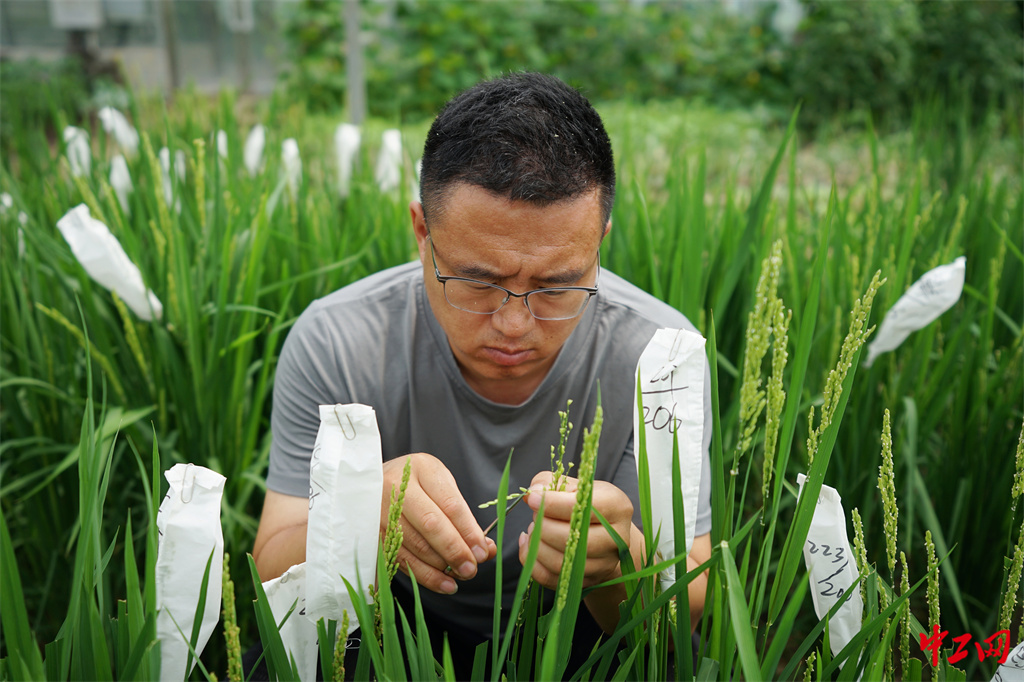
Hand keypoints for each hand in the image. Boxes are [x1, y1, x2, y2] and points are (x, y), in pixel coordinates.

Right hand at [381, 453, 496, 594]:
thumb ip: (463, 517)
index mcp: (422, 468)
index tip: (482, 551)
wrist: (373, 483)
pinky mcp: (373, 532)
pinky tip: (443, 583)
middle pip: (431, 524)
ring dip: (440, 566)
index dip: (468, 531)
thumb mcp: (442, 488)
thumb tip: (485, 550)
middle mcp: (397, 486)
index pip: (450, 504)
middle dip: (455, 551)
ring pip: (415, 544)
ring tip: (459, 576)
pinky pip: (401, 558)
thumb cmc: (418, 485)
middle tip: (471, 568)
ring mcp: (380, 509)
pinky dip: (424, 574)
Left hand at [517, 471, 633, 589]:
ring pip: (561, 563)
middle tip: (535, 515)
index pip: (583, 507)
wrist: (608, 535)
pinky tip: (529, 545)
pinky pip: (551, 579)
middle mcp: (615, 539)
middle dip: (543, 526)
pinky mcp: (588, 581)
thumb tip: (532, 492)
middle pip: (572, 538)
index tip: (532, 499)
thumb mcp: (577, 485)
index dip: (552, 503)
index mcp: (617, 507)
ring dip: (537, 545)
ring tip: (534, 529)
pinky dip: (532, 563)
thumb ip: (552, 482)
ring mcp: (603, 564)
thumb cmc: (589, 505)